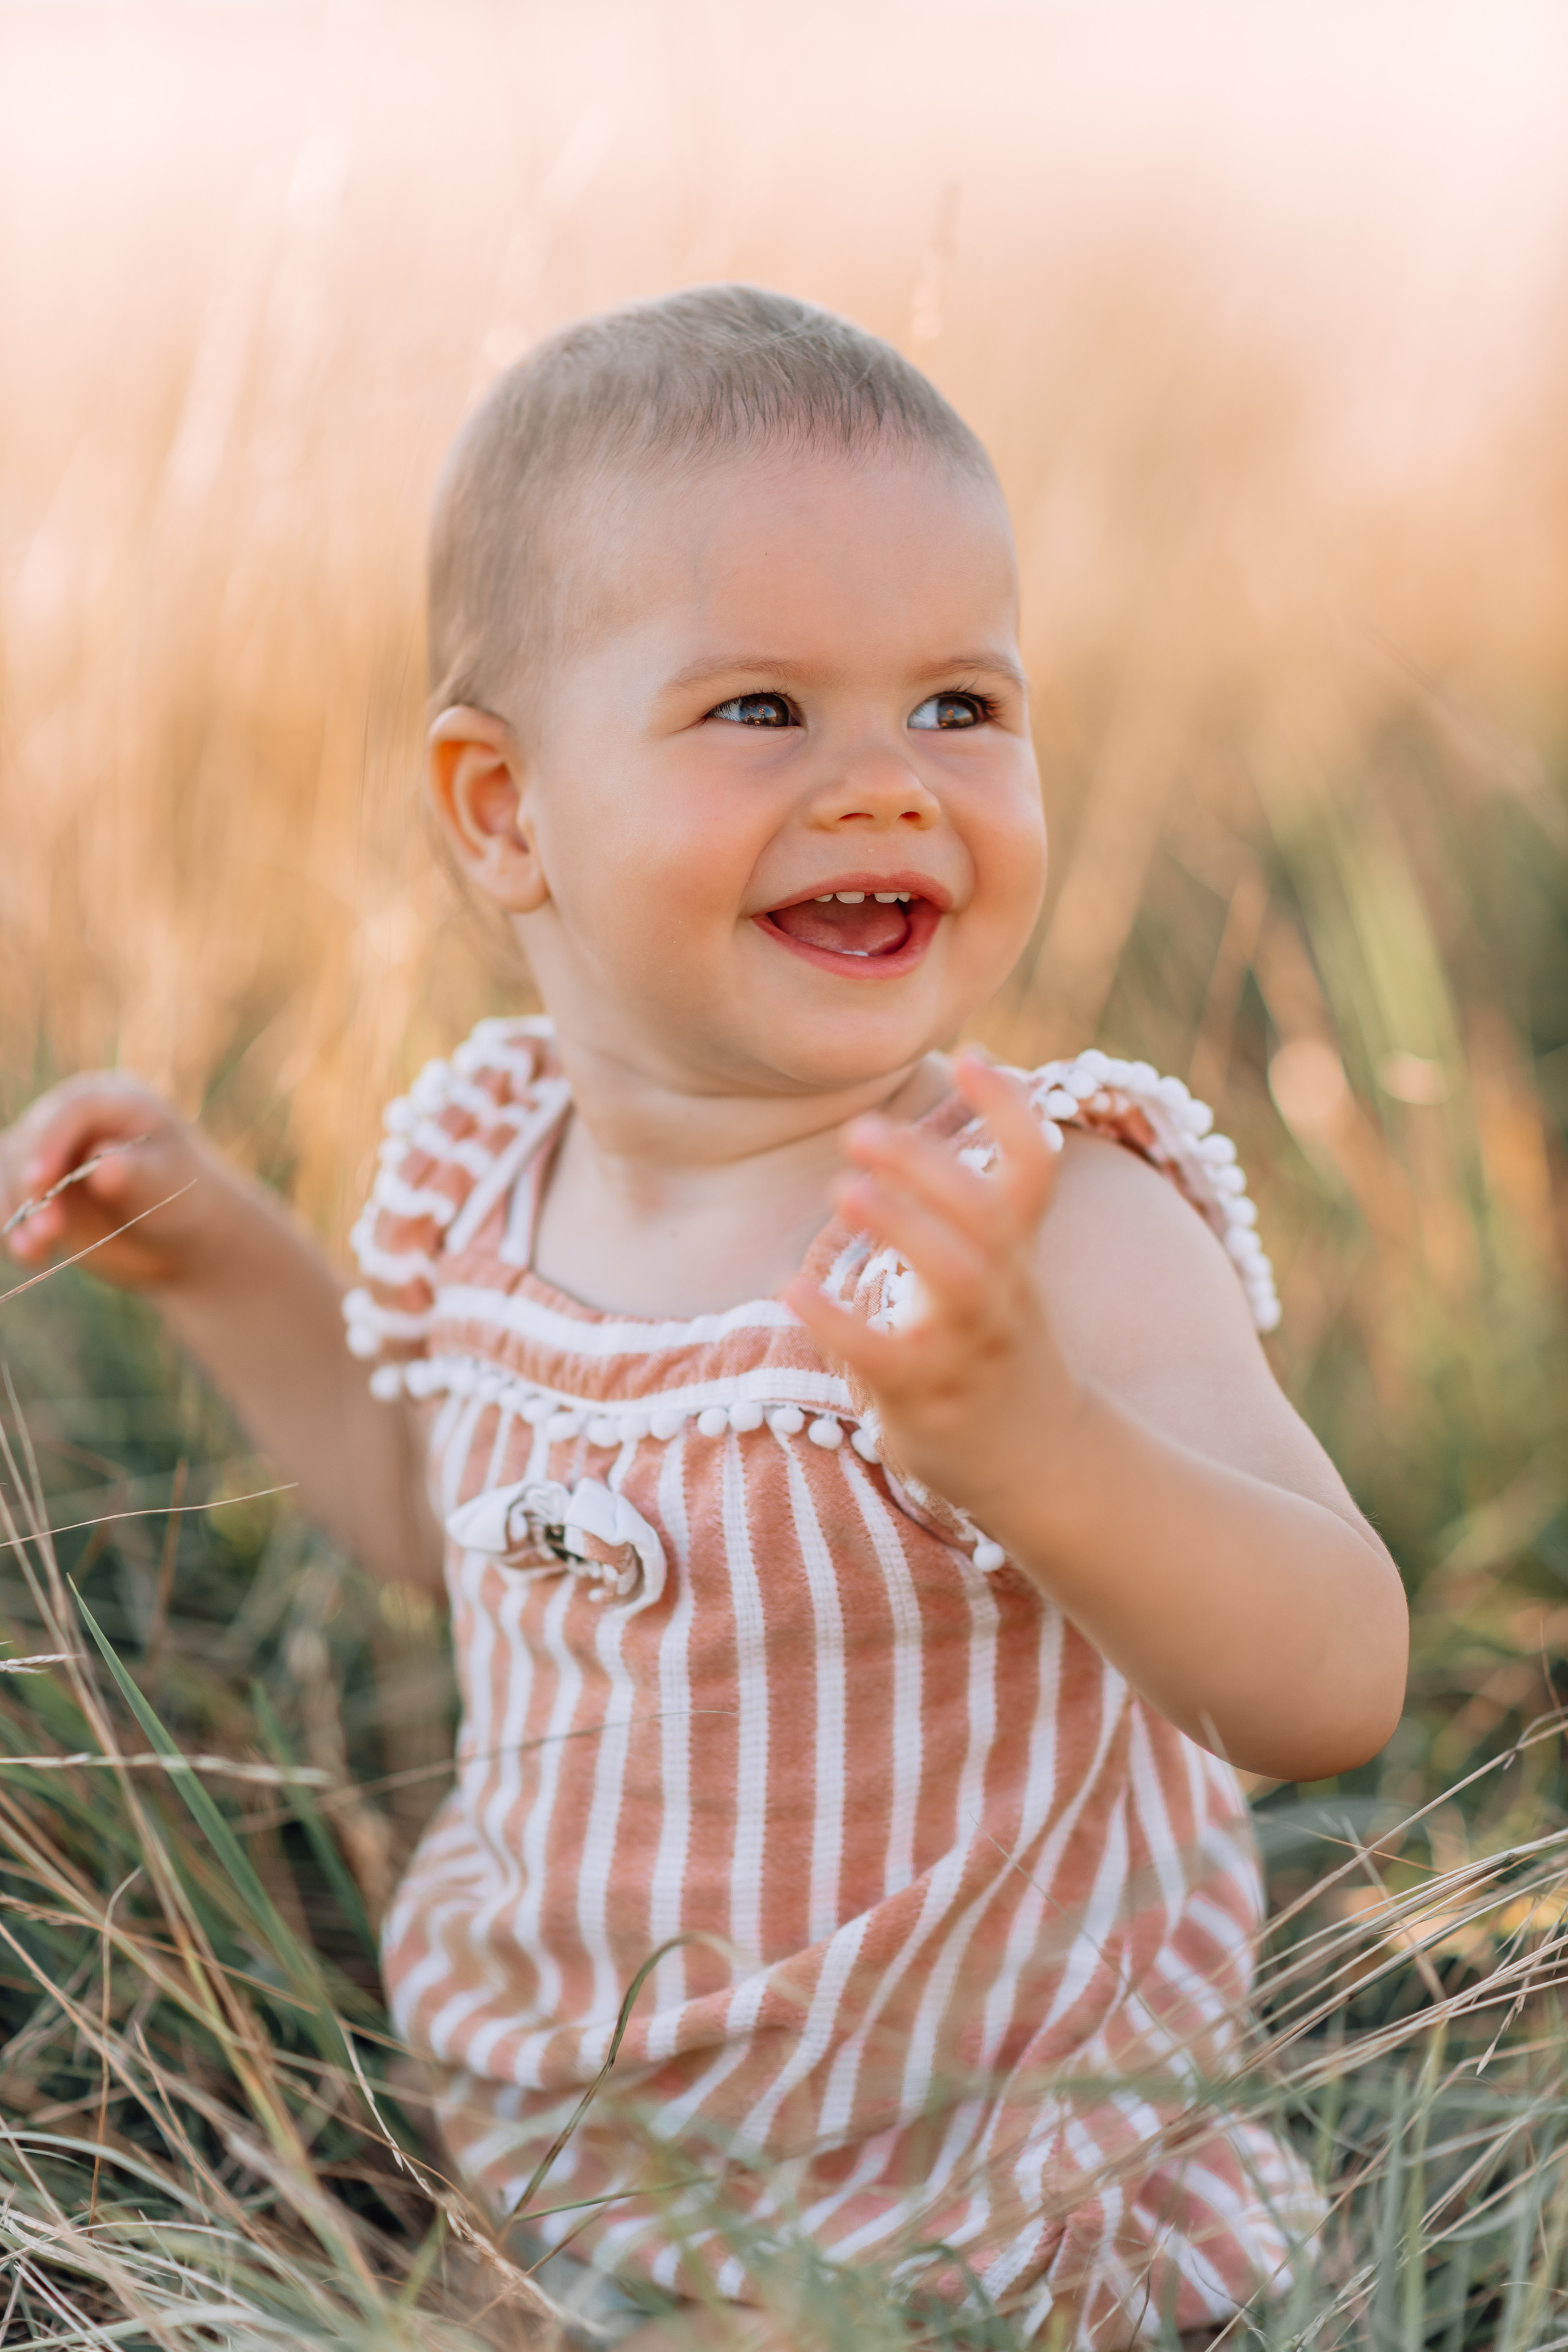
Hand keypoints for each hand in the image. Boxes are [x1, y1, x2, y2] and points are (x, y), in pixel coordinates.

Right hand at [0, 1074, 233, 1291]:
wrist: (177, 1239)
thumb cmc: (183, 1201)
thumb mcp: (167, 1186)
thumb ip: (136, 1175)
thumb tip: (104, 1166)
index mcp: (114, 1101)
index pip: (71, 1110)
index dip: (49, 1142)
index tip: (40, 1181)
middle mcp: (73, 1119)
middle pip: (31, 1141)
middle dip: (31, 1188)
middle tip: (50, 1234)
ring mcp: (48, 1152)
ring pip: (7, 1169)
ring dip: (13, 1211)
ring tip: (34, 1251)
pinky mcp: (33, 1187)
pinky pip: (5, 1199)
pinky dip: (9, 1226)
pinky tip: (29, 1254)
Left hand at [785, 1054, 1075, 1528]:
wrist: (1046, 1465)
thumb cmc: (1001, 1348)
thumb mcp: (1004, 1271)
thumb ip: (975, 1206)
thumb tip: (938, 1118)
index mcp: (1016, 1256)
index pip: (1035, 1167)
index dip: (1009, 1109)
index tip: (970, 1055)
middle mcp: (1002, 1294)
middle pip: (987, 1216)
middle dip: (929, 1165)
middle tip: (860, 1129)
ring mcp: (969, 1349)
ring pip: (958, 1278)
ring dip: (904, 1226)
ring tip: (844, 1189)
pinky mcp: (927, 1400)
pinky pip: (884, 1357)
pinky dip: (837, 1320)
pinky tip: (793, 1288)